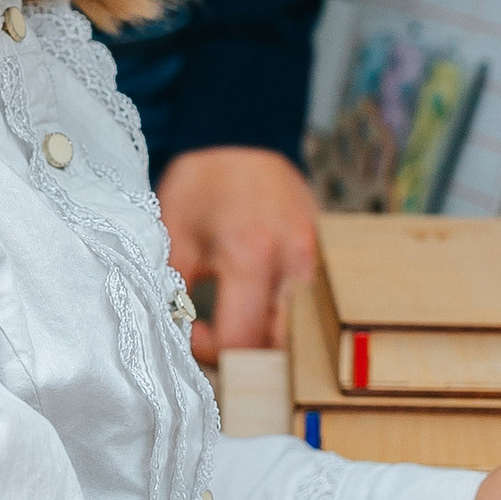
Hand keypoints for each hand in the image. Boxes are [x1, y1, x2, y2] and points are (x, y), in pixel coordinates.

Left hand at [156, 145, 320, 363]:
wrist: (245, 139)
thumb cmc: (204, 185)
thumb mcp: (172, 230)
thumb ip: (172, 285)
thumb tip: (174, 334)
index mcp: (251, 251)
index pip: (241, 340)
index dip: (212, 351)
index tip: (193, 331)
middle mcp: (295, 260)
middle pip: (285, 348)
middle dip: (250, 360)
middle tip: (220, 343)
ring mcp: (319, 262)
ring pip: (306, 335)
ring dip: (272, 345)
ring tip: (240, 329)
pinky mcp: (328, 262)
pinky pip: (315, 313)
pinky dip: (290, 325)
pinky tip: (263, 316)